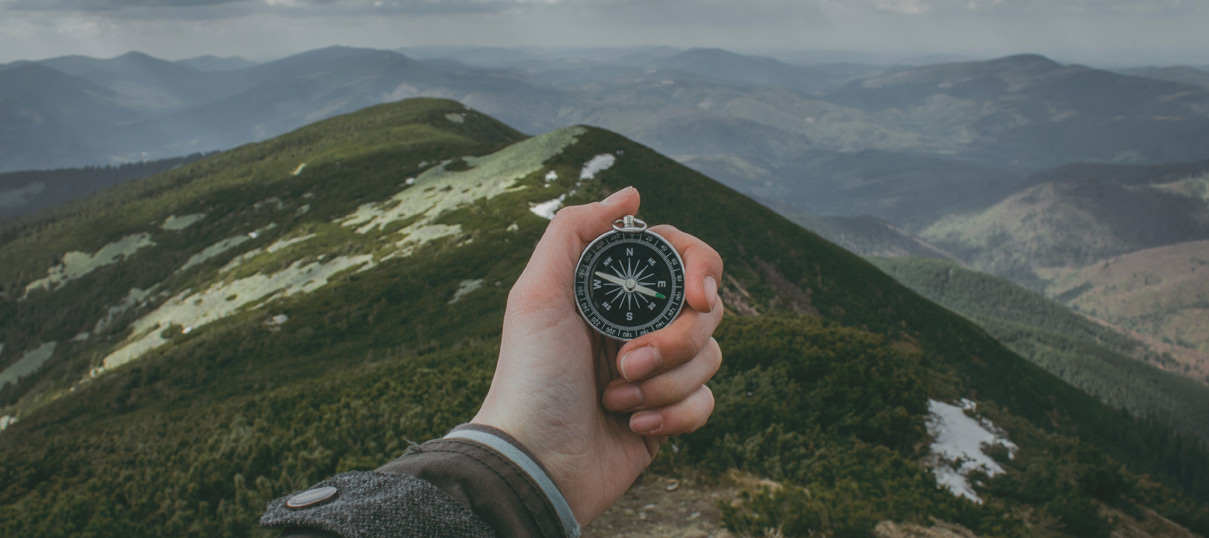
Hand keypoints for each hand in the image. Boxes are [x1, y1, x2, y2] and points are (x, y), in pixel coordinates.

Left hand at [471, 186, 724, 525]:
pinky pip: (707, 402)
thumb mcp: (537, 294)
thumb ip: (575, 231)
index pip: (682, 258)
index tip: (697, 297)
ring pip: (711, 357)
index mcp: (613, 291)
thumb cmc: (530, 377)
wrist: (535, 463)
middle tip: (627, 362)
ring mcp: (656, 371)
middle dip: (674, 340)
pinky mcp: (668, 415)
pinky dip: (674, 415)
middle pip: (706, 310)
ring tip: (616, 400)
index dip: (700, 271)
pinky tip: (633, 427)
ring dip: (665, 383)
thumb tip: (631, 194)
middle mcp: (638, 325)